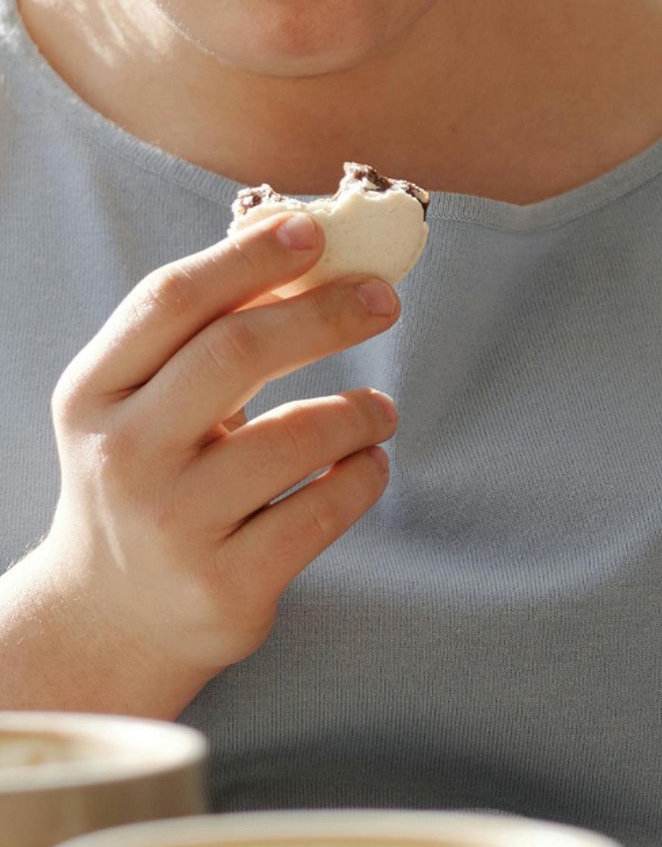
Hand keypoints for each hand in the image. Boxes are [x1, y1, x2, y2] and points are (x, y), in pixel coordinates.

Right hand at [0, 209, 399, 715]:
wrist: (107, 618)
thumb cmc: (148, 475)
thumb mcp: (143, 402)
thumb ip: (206, 326)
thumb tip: (297, 228)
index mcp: (94, 392)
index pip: (172, 300)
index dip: (249, 256)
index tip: (315, 229)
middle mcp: (122, 456)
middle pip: (236, 353)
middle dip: (324, 314)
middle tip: (383, 299)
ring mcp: (173, 526)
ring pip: (294, 437)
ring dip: (359, 410)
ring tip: (379, 410)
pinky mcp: (227, 585)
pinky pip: (323, 509)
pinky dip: (364, 475)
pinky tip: (367, 463)